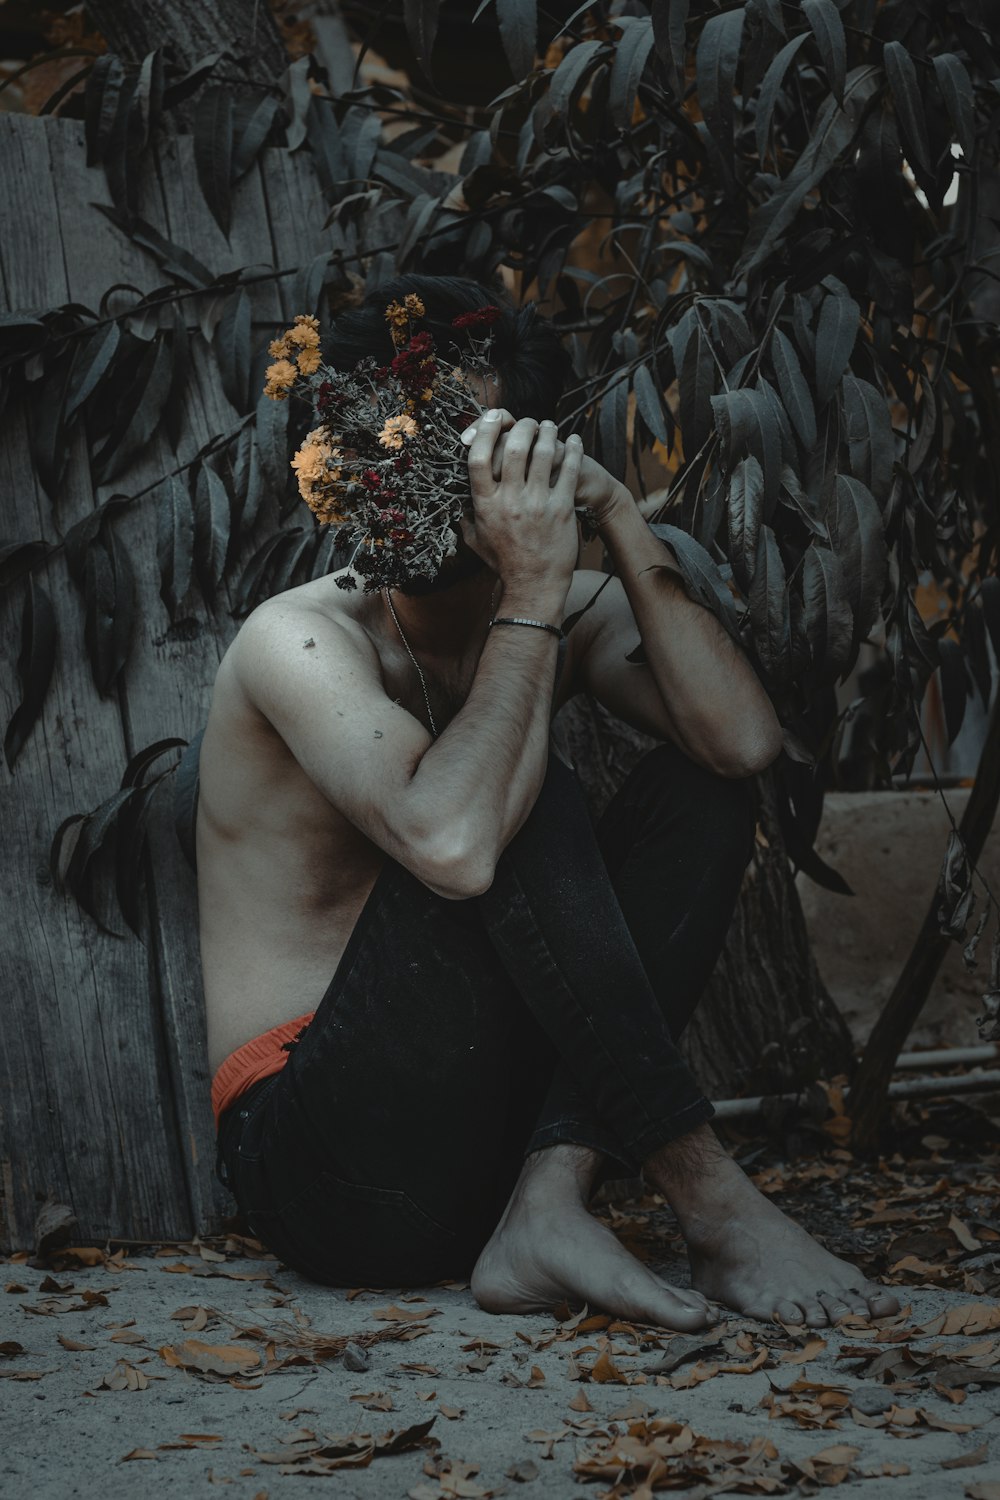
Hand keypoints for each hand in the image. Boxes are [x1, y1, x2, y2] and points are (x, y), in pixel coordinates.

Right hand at [459, 409, 582, 595]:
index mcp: (485, 505)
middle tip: (529, 422)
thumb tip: (455, 497)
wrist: (534, 586)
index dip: (486, 431)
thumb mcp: (476, 540)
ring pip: (543, 453)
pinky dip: (573, 450)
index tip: (495, 418)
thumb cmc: (504, 562)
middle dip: (522, 426)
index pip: (478, 458)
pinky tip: (574, 441)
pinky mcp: (562, 509)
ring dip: (548, 433)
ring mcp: (537, 504)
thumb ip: (466, 516)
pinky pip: (569, 470)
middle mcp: (509, 501)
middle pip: (513, 447)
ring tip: (550, 427)